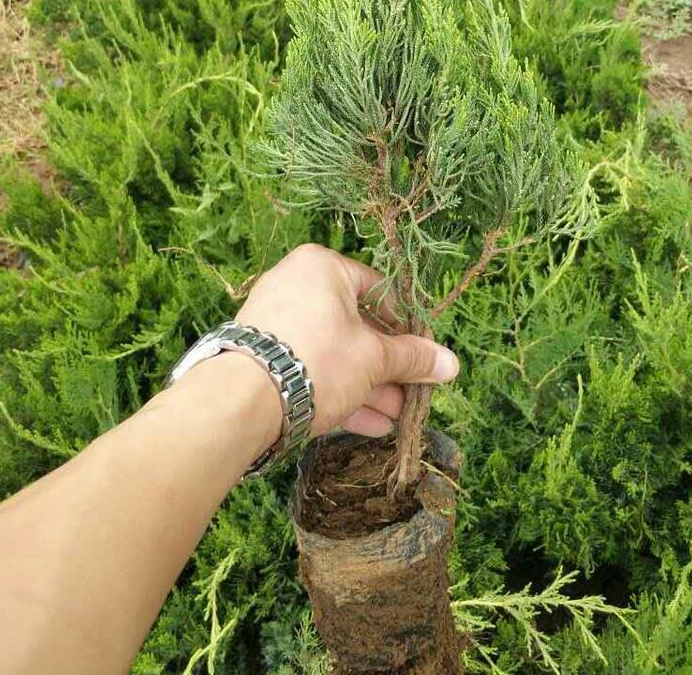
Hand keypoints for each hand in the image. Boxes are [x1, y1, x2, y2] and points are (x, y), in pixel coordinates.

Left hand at [236, 244, 458, 437]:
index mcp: (322, 267)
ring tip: (397, 416)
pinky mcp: (262, 358)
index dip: (406, 325)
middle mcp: (296, 286)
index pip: (378, 290)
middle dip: (388, 366)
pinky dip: (341, 392)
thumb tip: (452, 364)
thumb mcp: (374, 358)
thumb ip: (413, 359)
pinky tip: (370, 425)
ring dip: (369, 386)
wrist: (240, 401)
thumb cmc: (317, 360)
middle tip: (413, 392)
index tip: (423, 354)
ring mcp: (276, 323)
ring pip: (335, 352)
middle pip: (356, 326)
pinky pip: (312, 369)